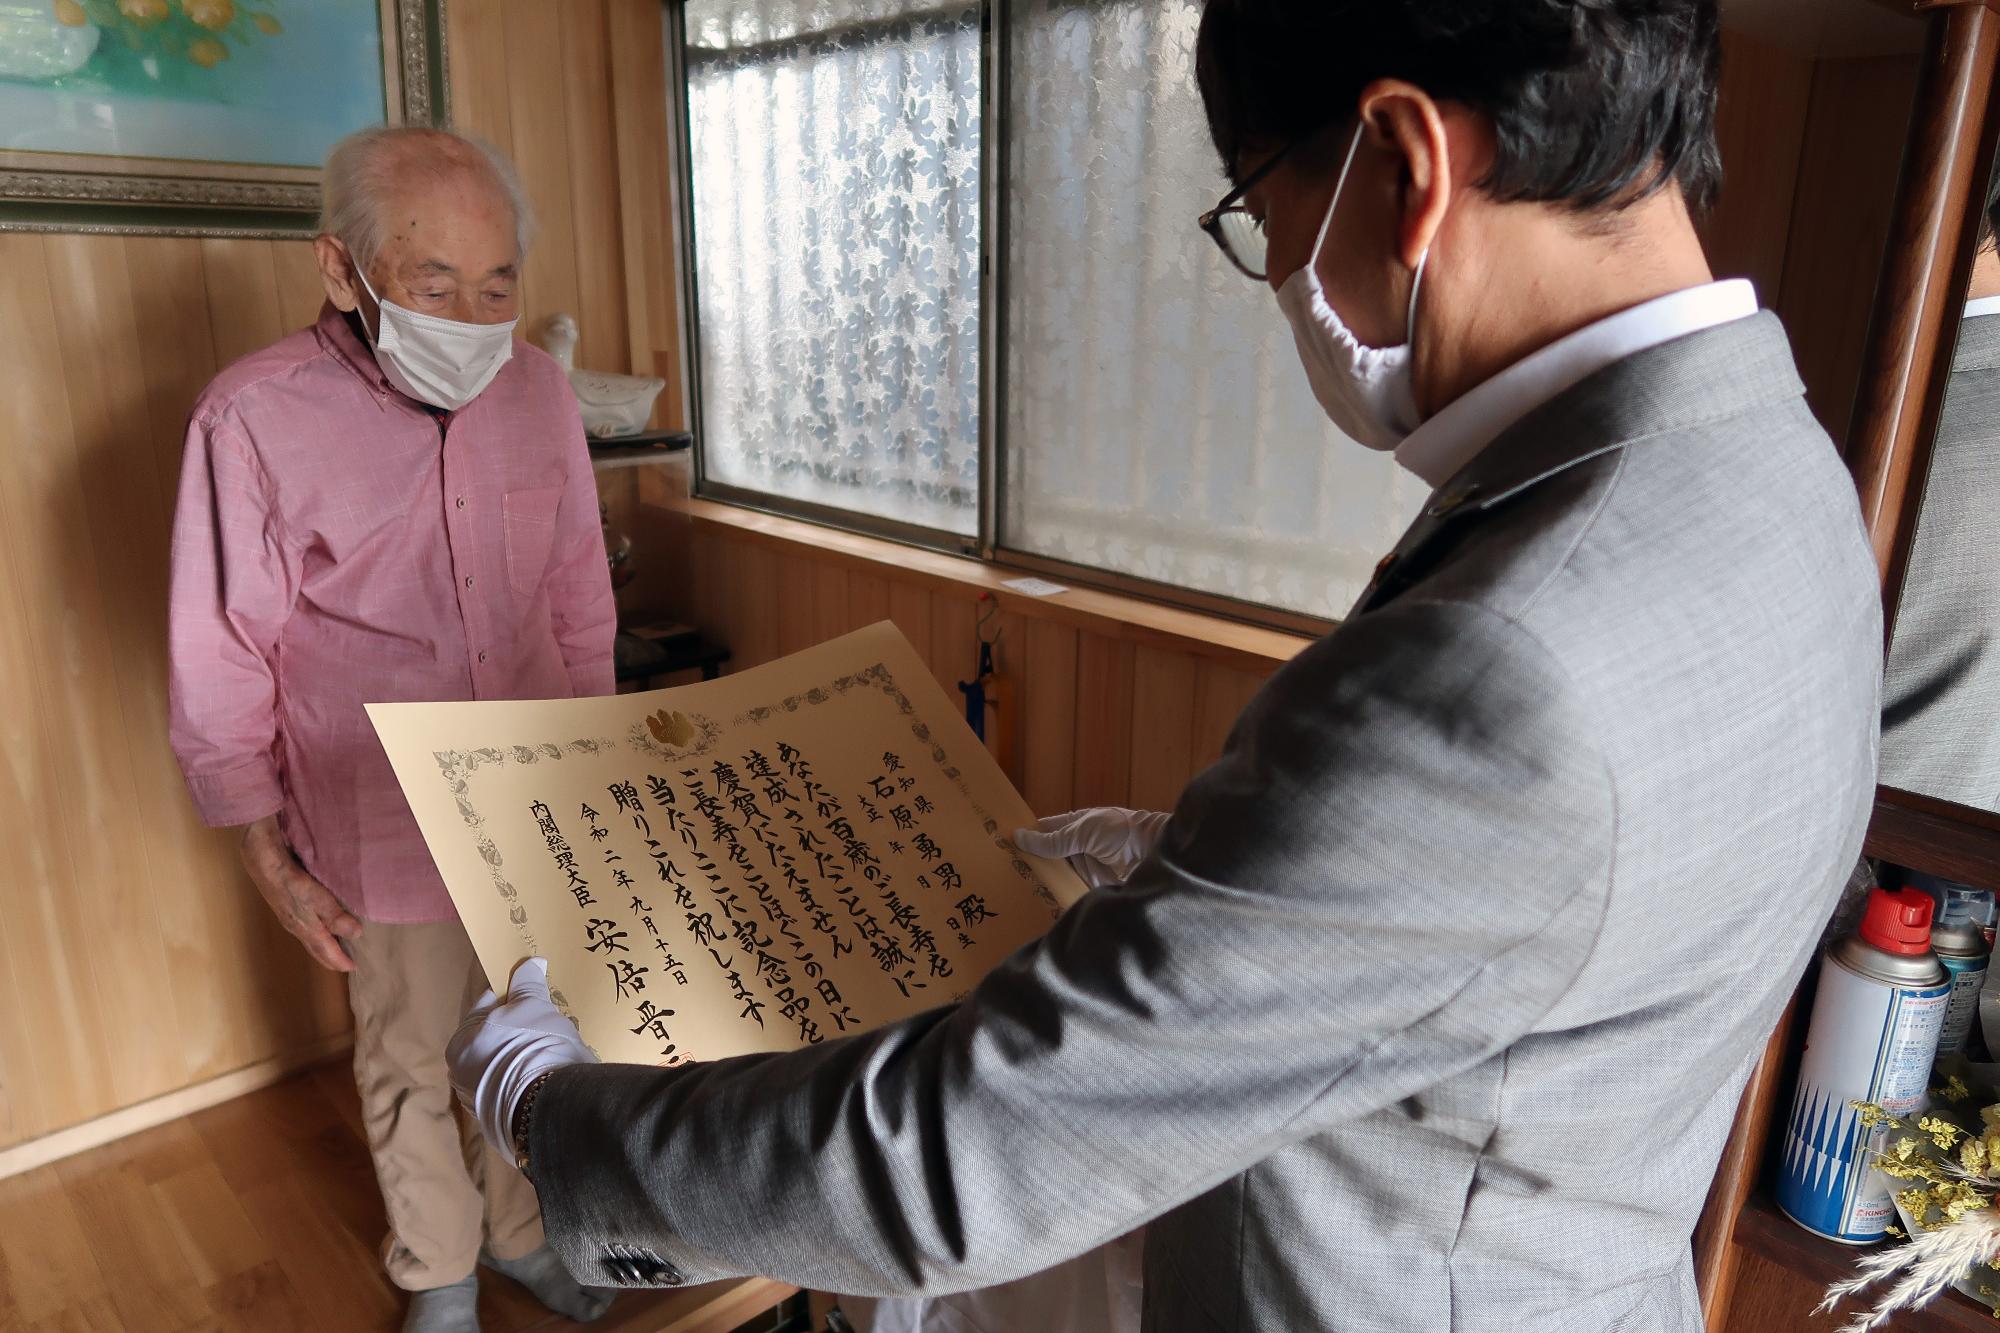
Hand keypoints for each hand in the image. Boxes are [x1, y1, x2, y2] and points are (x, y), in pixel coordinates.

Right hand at [240, 814, 360, 972]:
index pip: (326, 952)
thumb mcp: (319, 899)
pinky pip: (305, 928)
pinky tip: (320, 925)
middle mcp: (297, 928)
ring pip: (310, 939)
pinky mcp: (286, 907)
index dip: (340, 961)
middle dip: (330, 958)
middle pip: (316, 949)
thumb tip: (356, 934)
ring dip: (323, 946)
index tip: (353, 968)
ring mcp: (289, 918)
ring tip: (336, 947)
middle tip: (345, 964)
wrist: (265, 864)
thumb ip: (336, 918)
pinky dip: (317, 933)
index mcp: (307, 930)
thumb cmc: (293, 882)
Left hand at [448, 958, 597, 1158]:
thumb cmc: (532, 1046)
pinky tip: (548, 1074)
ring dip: (523, 1055)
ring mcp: (478, 1100)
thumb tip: (530, 962)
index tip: (532, 992)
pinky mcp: (499, 1120)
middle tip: (545, 1020)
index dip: (511, 995)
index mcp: (460, 1041)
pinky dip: (528, 1078)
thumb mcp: (533, 1006)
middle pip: (493, 1037)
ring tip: (552, 1049)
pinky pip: (514, 1087)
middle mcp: (460, 1072)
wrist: (546, 1108)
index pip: (486, 1005)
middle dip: (517, 1028)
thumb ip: (527, 983)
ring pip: (504, 1064)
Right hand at [1013, 807, 1170, 887]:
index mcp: (1073, 825)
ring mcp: (1082, 867)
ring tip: (1010, 890)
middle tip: (1000, 874)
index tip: (1000, 846)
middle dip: (1028, 863)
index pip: (1042, 830)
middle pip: (1046, 856)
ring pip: (1055, 875)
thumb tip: (1020, 837)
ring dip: (1040, 881)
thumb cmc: (1120, 832)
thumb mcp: (1083, 831)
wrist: (1152, 854)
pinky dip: (1055, 896)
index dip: (1025, 837)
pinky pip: (1067, 891)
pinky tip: (1036, 903)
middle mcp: (1075, 846)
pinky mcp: (1090, 887)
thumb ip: (1053, 840)